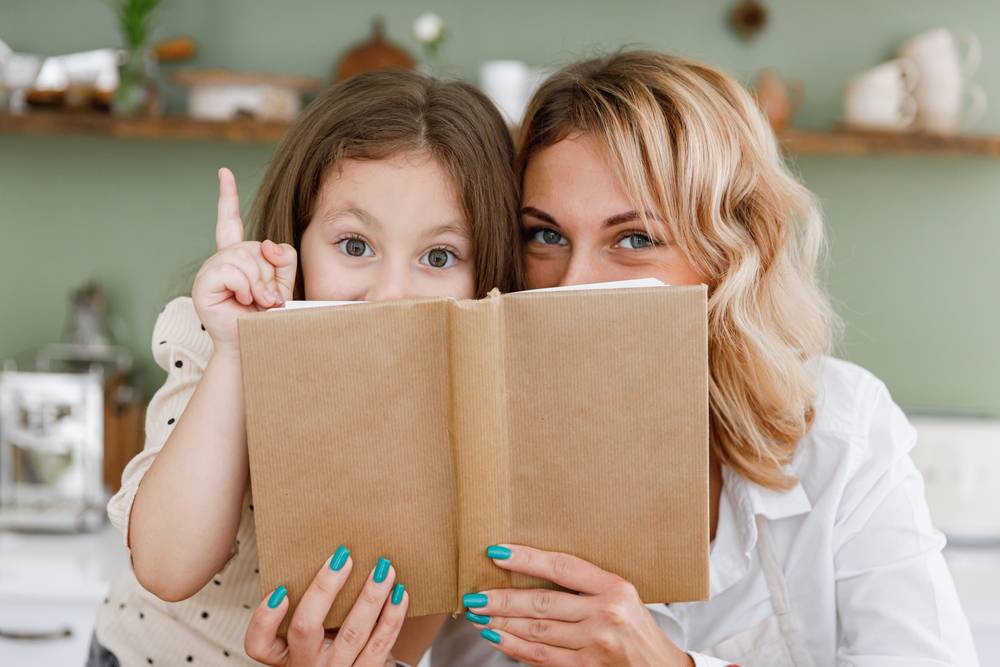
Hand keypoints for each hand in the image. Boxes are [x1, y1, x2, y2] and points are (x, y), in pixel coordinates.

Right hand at [192, 167, 296, 354]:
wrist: (256, 345)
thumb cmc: (269, 318)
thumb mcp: (285, 283)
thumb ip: (283, 258)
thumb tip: (267, 245)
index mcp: (237, 258)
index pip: (230, 222)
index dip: (227, 197)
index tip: (223, 173)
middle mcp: (220, 261)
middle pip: (253, 247)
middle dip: (269, 273)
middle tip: (269, 298)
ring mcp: (209, 272)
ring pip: (243, 258)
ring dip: (258, 282)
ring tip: (257, 301)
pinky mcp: (203, 285)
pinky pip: (231, 271)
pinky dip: (244, 286)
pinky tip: (242, 299)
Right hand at [245, 547, 408, 666]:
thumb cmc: (326, 647)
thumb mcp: (305, 636)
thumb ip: (306, 606)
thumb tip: (329, 555)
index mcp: (284, 656)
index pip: (259, 644)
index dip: (265, 618)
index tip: (280, 590)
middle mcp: (307, 665)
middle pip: (306, 627)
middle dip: (325, 589)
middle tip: (344, 558)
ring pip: (353, 634)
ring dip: (370, 597)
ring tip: (384, 569)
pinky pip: (381, 645)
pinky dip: (393, 617)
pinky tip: (399, 594)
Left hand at [463, 545, 692, 666]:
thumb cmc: (637, 628)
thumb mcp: (621, 596)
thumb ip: (585, 585)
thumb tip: (532, 572)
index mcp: (613, 587)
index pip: (561, 566)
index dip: (525, 559)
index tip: (496, 553)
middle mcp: (605, 614)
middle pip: (541, 603)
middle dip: (501, 599)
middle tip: (474, 595)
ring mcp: (595, 645)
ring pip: (537, 631)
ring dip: (501, 623)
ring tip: (477, 615)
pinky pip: (542, 657)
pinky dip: (515, 647)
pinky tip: (497, 638)